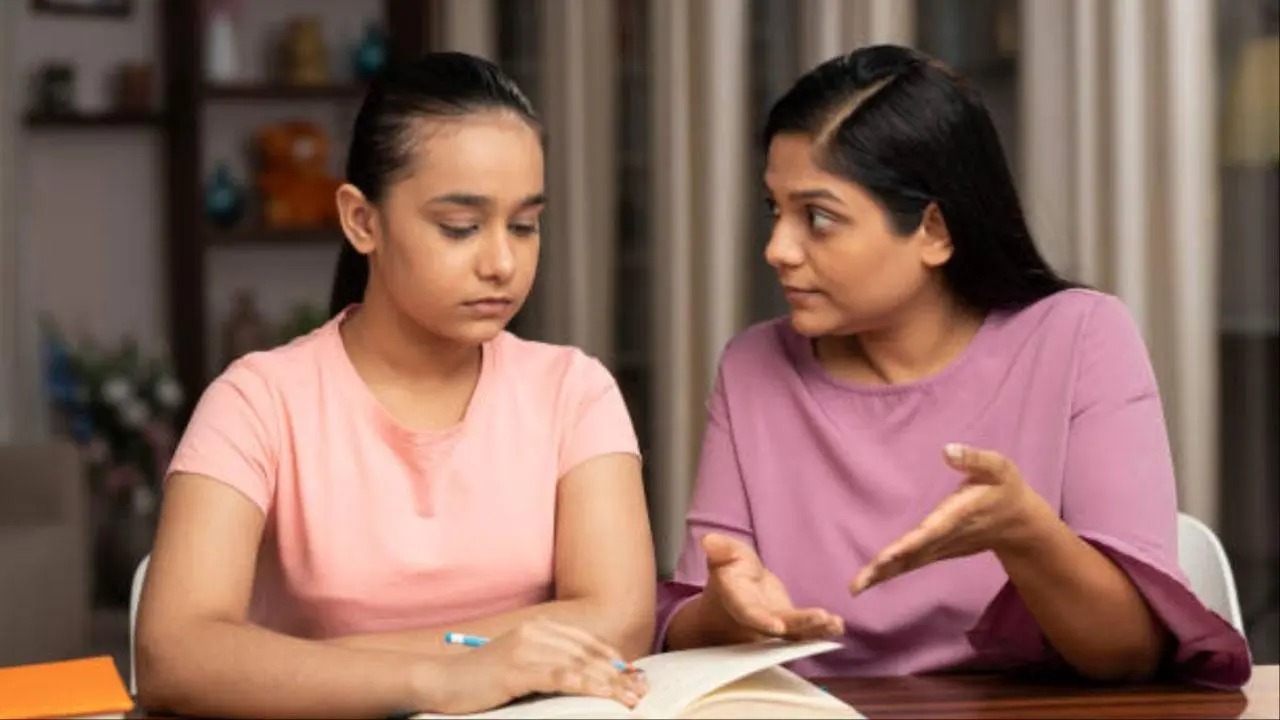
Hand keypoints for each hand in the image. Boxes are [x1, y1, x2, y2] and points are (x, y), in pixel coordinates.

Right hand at [428, 618, 647, 714]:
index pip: (586, 643)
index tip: (634, 676)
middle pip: (588, 653)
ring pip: (580, 665)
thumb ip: (550, 664)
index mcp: (538, 627)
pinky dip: (587, 686)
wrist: (441, 682)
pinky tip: (604, 695)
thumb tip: (586, 677)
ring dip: (610, 683)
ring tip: (630, 698)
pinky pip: (560, 677)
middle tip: (640, 691)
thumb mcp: (521, 665)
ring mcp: (526, 648)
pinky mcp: (517, 668)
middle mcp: (535, 632)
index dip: (613, 660)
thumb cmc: (481, 680)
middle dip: (618, 674)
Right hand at [700, 533, 843, 641]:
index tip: (777, 626)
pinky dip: (822, 630)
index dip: (761, 620)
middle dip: (799, 625)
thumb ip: (720, 549)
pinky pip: (804, 630)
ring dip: (815, 630)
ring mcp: (774, 624)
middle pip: (777, 626)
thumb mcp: (723, 555)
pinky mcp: (788, 625)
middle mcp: (756, 618)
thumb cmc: (729, 572)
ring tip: (835, 624)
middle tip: (821, 619)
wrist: (733, 596)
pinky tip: (838, 626)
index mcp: (737, 600)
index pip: (747, 613)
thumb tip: (709, 541)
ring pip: (794, 632)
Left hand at [849, 443, 1051, 594]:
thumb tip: (946, 450)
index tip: (886, 557)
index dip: (907, 545)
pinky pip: (912, 563)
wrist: (1020, 523)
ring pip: (910, 564)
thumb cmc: (1005, 488)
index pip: (928, 532)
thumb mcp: (997, 467)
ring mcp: (942, 548)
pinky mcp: (939, 551)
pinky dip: (892, 572)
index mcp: (956, 515)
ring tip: (856, 587)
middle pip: (912, 556)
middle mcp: (946, 537)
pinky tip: (872, 579)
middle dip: (886, 568)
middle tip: (858, 585)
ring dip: (883, 575)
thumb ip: (974, 458)